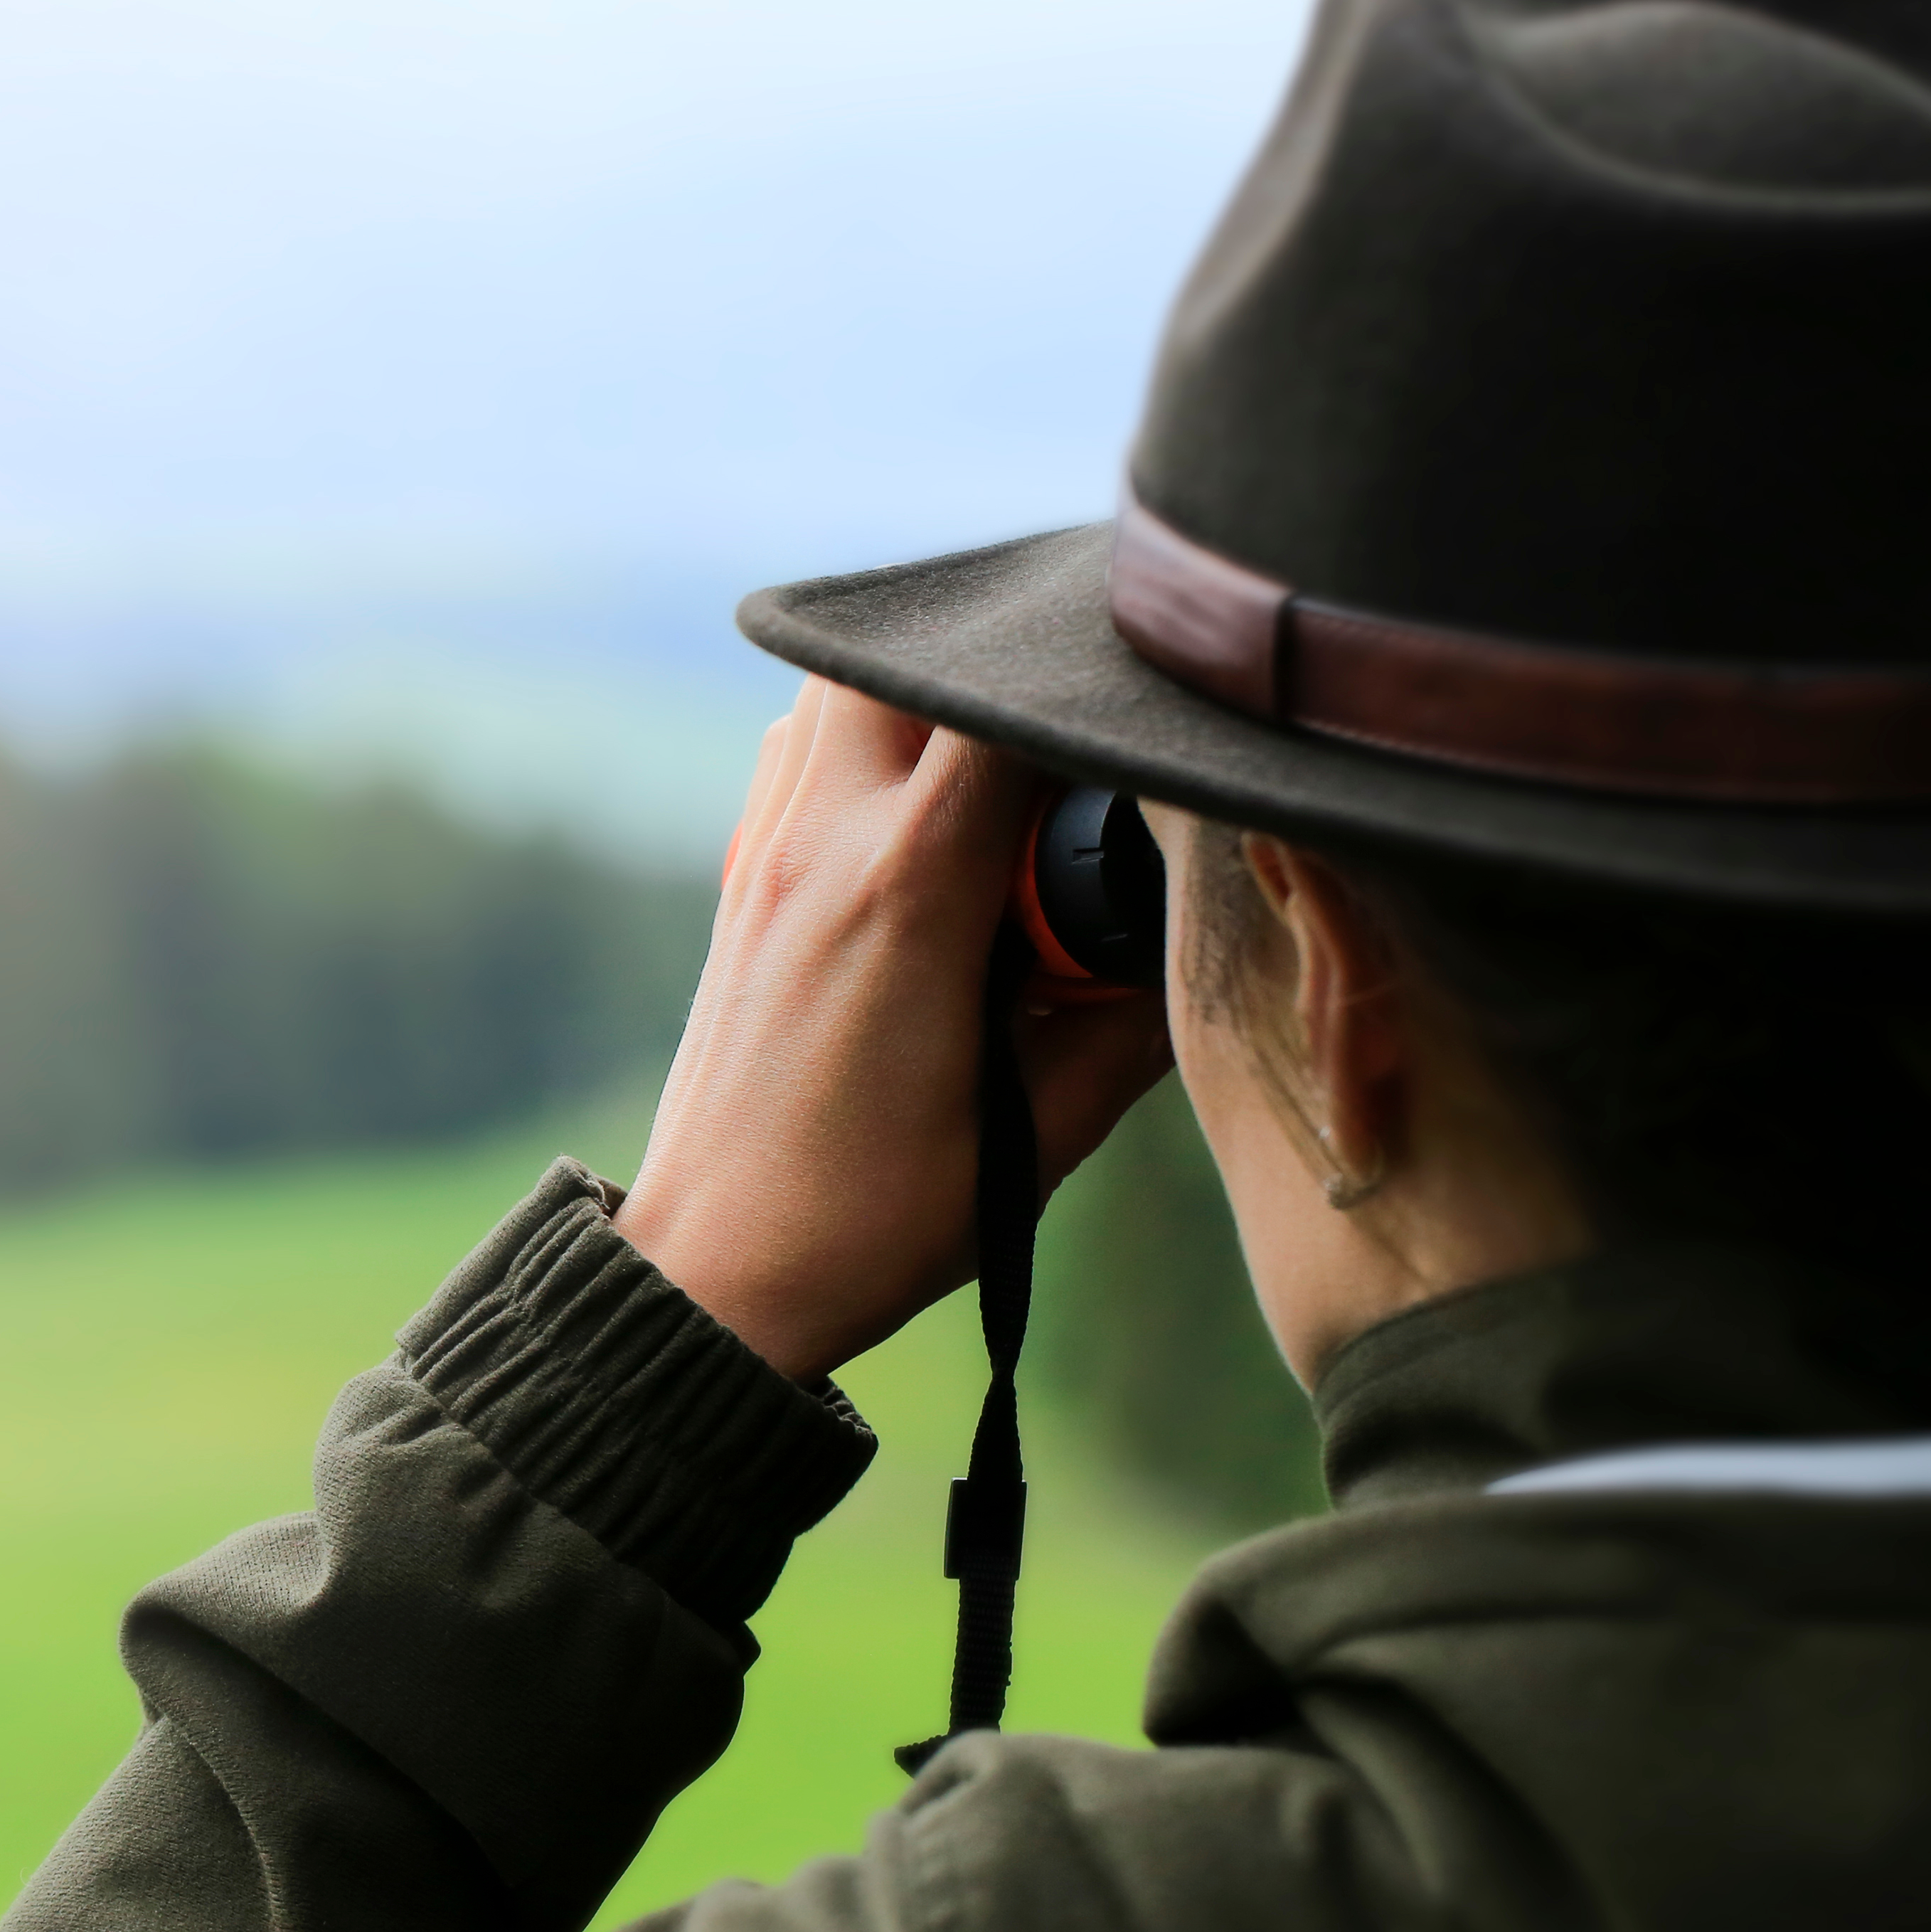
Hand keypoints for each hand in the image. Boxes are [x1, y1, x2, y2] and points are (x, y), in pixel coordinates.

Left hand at [611, 681, 1172, 1379]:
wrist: (720, 1273)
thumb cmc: (879, 1216)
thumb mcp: (1049, 1125)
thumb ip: (1139, 1012)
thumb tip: (1210, 921)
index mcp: (908, 888)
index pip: (1006, 705)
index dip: (1087, 680)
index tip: (1153, 695)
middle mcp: (822, 841)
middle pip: (901, 658)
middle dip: (996, 667)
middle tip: (1072, 728)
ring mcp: (764, 852)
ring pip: (838, 688)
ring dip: (925, 695)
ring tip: (1009, 760)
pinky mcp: (739, 879)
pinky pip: (799, 749)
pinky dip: (869, 739)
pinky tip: (932, 802)